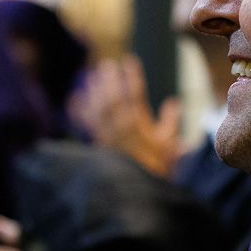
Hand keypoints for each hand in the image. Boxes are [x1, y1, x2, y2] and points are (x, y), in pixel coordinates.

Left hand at [69, 55, 182, 177]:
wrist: (136, 189)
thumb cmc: (156, 165)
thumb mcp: (169, 144)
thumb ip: (170, 122)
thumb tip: (174, 102)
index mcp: (140, 126)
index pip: (136, 95)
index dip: (132, 76)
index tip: (129, 61)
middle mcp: (121, 129)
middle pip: (114, 98)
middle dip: (110, 80)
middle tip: (107, 64)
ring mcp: (107, 136)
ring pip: (98, 108)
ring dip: (95, 90)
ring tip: (93, 74)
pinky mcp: (98, 143)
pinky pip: (86, 124)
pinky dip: (79, 110)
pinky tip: (76, 97)